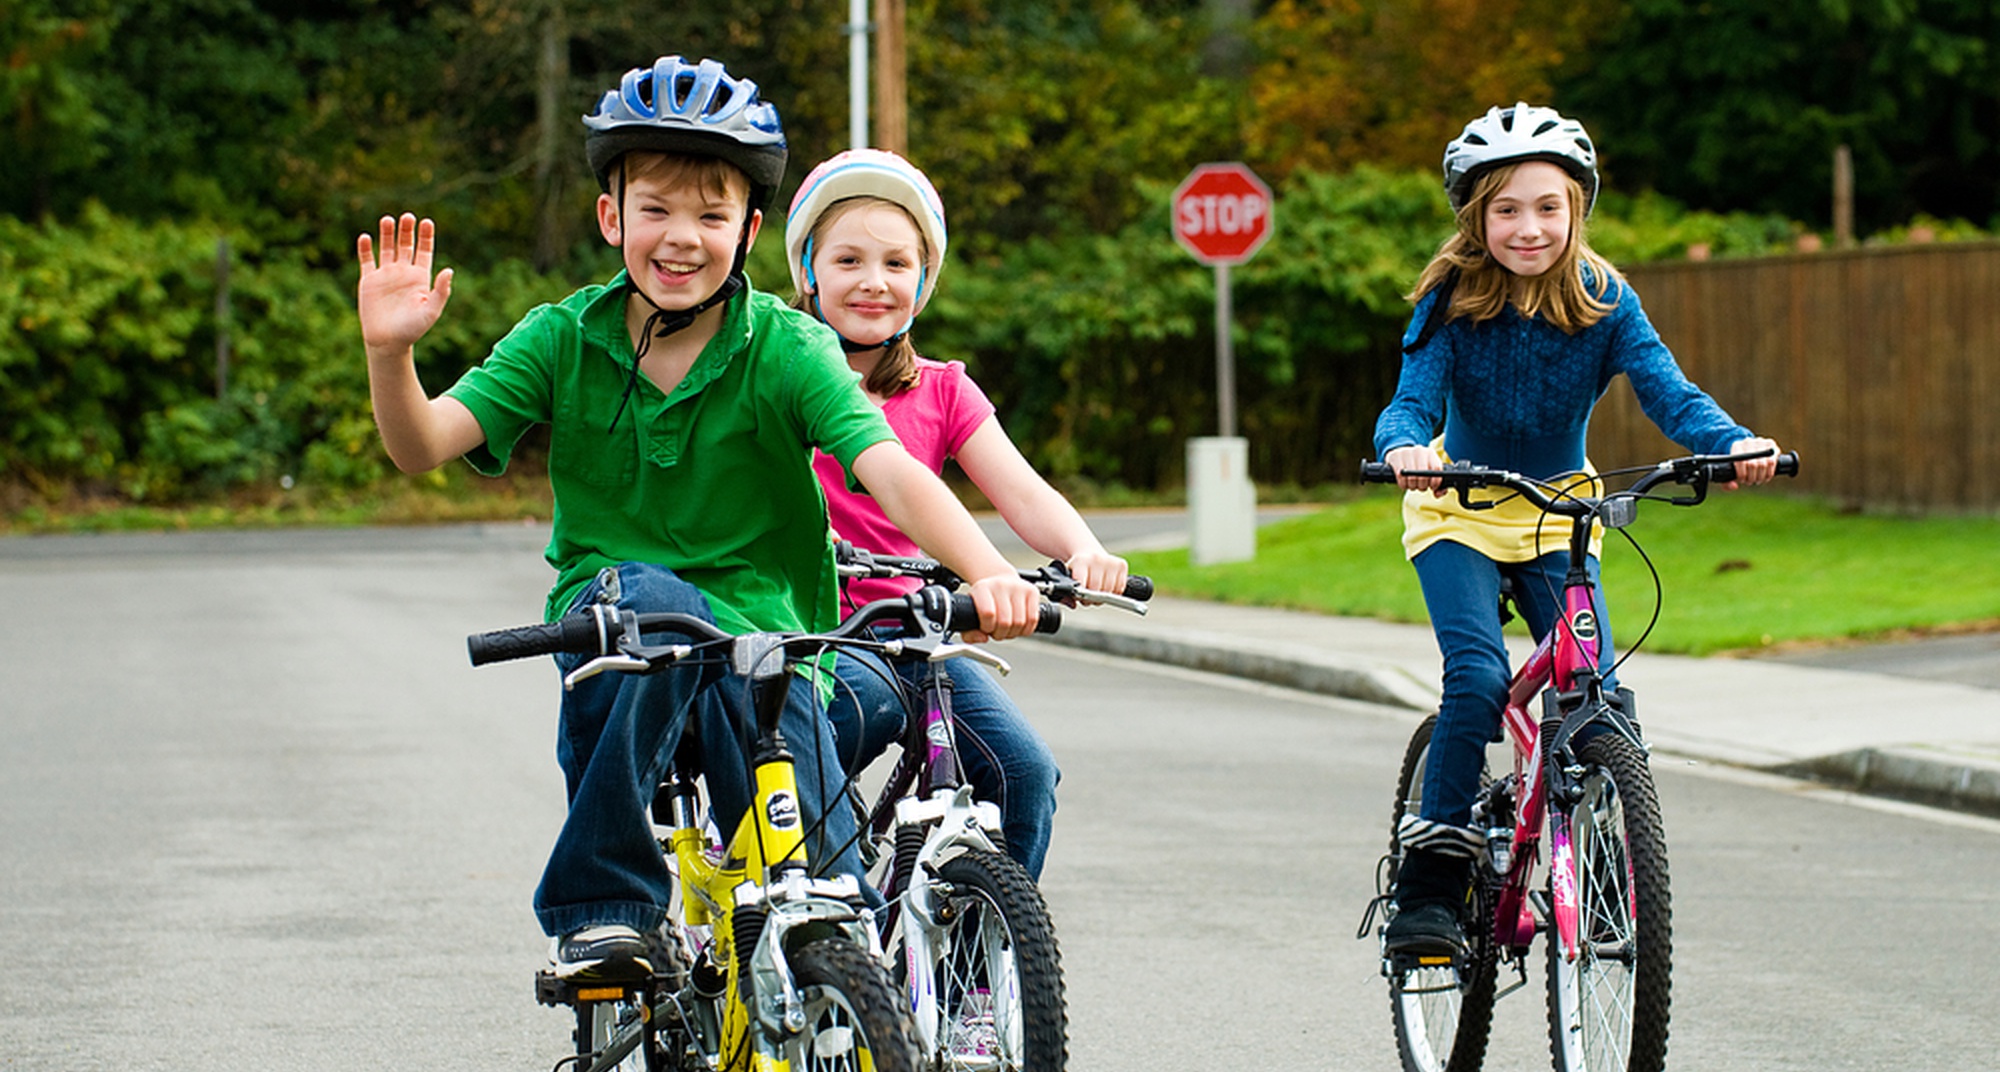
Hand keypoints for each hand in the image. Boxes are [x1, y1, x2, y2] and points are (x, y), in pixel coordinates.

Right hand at [357, 214, 453, 356]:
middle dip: (407, 230)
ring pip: (387, 248)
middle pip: (406, 245)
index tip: (426, 222)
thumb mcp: (431, 311)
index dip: (426, 236)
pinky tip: (365, 237)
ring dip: (387, 234)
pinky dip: (365, 249)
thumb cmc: (412, 329)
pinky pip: (367, 260)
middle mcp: (403, 273)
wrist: (388, 342)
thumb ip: (440, 291)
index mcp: (420, 278)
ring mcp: (386, 275)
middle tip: (408, 216)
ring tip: (388, 219)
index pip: (424, 251)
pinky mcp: (369, 281)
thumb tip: (449, 270)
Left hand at [961, 573, 1040, 642]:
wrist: (999, 580)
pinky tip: (1018, 626)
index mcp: (982, 589)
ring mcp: (1018, 587)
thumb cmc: (985, 601)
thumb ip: (969, 633)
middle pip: (1005, 622)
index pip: (987, 613)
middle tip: (996, 630)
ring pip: (1020, 623)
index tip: (986, 628)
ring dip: (1013, 633)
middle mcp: (1000, 585)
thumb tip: (983, 638)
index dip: (987, 628)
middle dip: (1000, 634)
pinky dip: (1026, 629)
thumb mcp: (969, 613)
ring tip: (1006, 628)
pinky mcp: (1032, 592)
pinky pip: (1033, 620)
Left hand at [1063, 549, 1128, 596]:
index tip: (1080, 596)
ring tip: (1096, 590)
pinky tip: (1106, 587)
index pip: (1082, 584)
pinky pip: (1120, 588)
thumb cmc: (1078, 569)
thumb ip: (1065, 594)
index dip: (1081, 595)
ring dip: (1103, 596)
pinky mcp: (1122, 565)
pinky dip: (1113, 592)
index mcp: (1080, 561)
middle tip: (1087, 596)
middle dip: (1091, 598)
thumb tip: (1073, 605)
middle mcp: (1096, 559)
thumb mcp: (1066, 578)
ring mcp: (1110, 561)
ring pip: (1109, 591)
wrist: (1088, 554)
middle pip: (1096, 590)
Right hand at [1386, 444, 1445, 495]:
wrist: (1400, 454)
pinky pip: (1400, 476)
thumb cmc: (1418, 466)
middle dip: (1422, 486)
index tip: (1432, 487)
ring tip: (1412, 485)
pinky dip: (1403, 484)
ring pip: (1412, 477)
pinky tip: (1404, 484)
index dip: (1435, 481)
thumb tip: (1437, 494)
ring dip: (1412, 486)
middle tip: (1421, 487)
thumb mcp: (1429, 471)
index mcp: (1430, 453)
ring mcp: (1406, 453)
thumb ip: (1438, 485)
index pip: (1436, 468)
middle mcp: (1419, 451)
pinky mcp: (1395, 457)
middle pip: (1423, 475)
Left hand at [1723, 437, 1780, 488]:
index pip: (1740, 462)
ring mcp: (1761, 442)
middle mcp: (1749, 442)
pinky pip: (1773, 461)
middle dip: (1752, 477)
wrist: (1747, 448)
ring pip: (1765, 463)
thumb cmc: (1736, 463)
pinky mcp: (1771, 444)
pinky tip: (1766, 477)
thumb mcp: (1728, 470)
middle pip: (1753, 464)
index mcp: (1737, 446)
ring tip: (1757, 480)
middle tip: (1750, 482)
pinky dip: (1770, 472)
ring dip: (1761, 476)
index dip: (1742, 474)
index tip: (1742, 480)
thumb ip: (1726, 482)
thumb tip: (1734, 487)